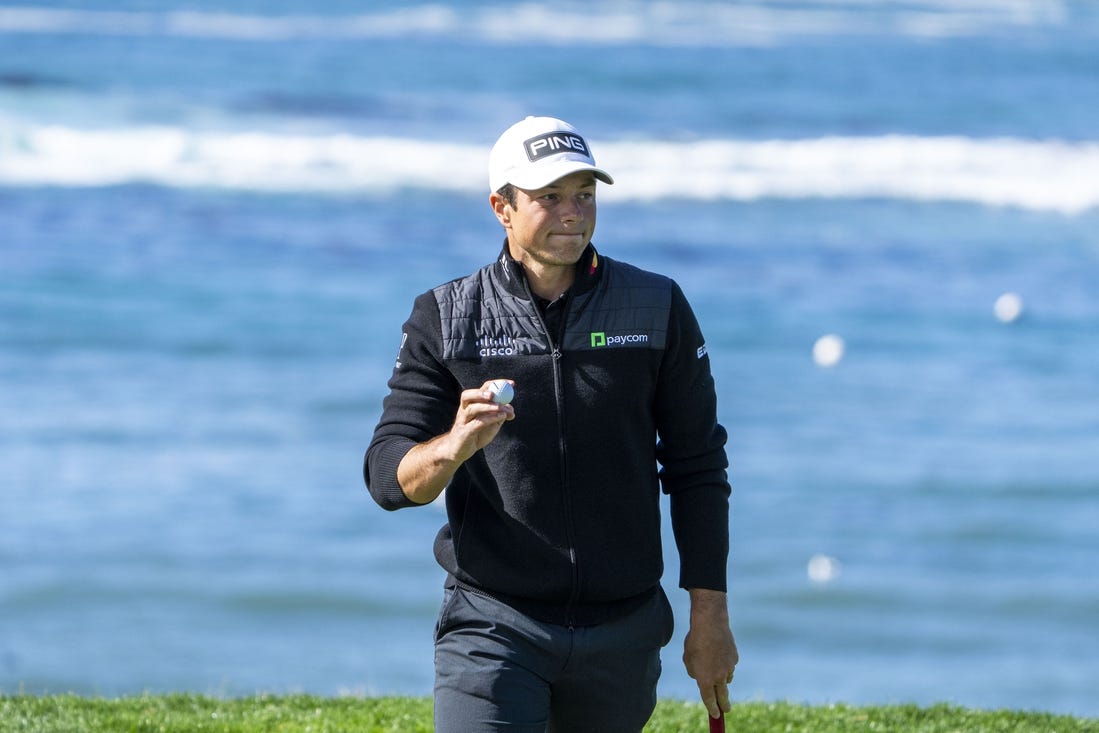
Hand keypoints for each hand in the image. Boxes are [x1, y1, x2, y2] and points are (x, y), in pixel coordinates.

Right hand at [397, 380, 514, 502]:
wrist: (458, 451)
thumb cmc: (475, 435)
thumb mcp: (490, 424)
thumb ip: (499, 415)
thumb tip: (511, 408)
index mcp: (472, 404)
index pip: (483, 388)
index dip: (497, 383)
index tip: (512, 384)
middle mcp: (465, 409)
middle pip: (469, 395)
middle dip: (483, 392)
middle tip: (496, 394)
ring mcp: (463, 420)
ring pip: (472, 408)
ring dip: (488, 406)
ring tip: (502, 408)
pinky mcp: (464, 432)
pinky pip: (476, 423)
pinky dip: (489, 418)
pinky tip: (500, 417)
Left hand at [683, 588, 738, 718]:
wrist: (710, 624)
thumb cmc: (695, 641)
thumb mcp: (688, 660)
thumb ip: (695, 672)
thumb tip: (701, 676)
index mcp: (706, 680)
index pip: (709, 700)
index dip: (712, 709)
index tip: (715, 715)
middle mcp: (720, 677)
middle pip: (723, 696)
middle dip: (724, 705)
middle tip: (725, 710)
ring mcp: (729, 667)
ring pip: (727, 678)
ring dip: (722, 678)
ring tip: (713, 664)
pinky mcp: (735, 657)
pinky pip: (729, 665)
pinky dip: (725, 663)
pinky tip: (718, 651)